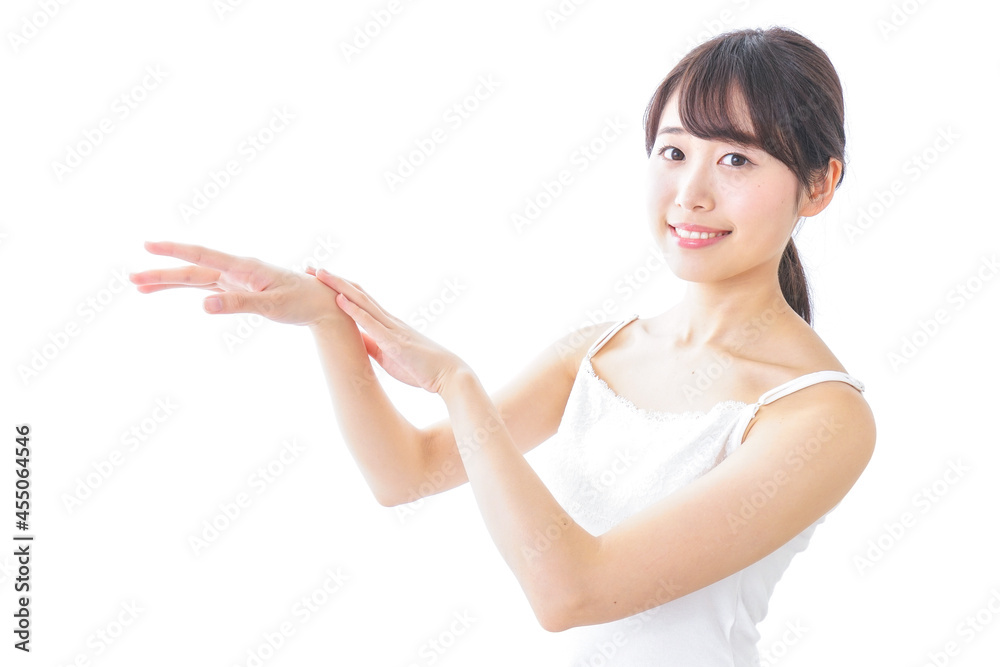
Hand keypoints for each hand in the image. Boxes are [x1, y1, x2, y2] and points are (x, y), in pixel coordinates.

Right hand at [129, 241, 352, 328]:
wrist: (322, 303)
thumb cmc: (301, 302)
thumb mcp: (272, 306)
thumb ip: (238, 304)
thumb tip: (204, 305)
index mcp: (244, 267)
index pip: (202, 256)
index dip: (174, 251)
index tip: (148, 246)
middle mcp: (237, 269)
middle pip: (192, 269)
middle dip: (161, 273)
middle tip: (131, 279)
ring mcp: (236, 278)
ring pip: (196, 277)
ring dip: (169, 281)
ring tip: (139, 286)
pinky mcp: (239, 288)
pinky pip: (207, 285)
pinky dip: (187, 288)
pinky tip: (172, 289)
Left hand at [310, 268, 467, 394]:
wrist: (448, 375)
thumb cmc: (422, 368)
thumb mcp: (389, 358)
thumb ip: (373, 346)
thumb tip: (354, 340)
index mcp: (387, 325)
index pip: (360, 301)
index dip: (339, 289)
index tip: (320, 280)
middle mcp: (388, 320)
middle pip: (357, 294)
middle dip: (334, 280)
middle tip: (311, 268)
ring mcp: (392, 328)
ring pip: (362, 301)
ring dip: (339, 286)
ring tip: (320, 274)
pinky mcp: (394, 341)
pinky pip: (371, 322)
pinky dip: (354, 310)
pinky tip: (339, 299)